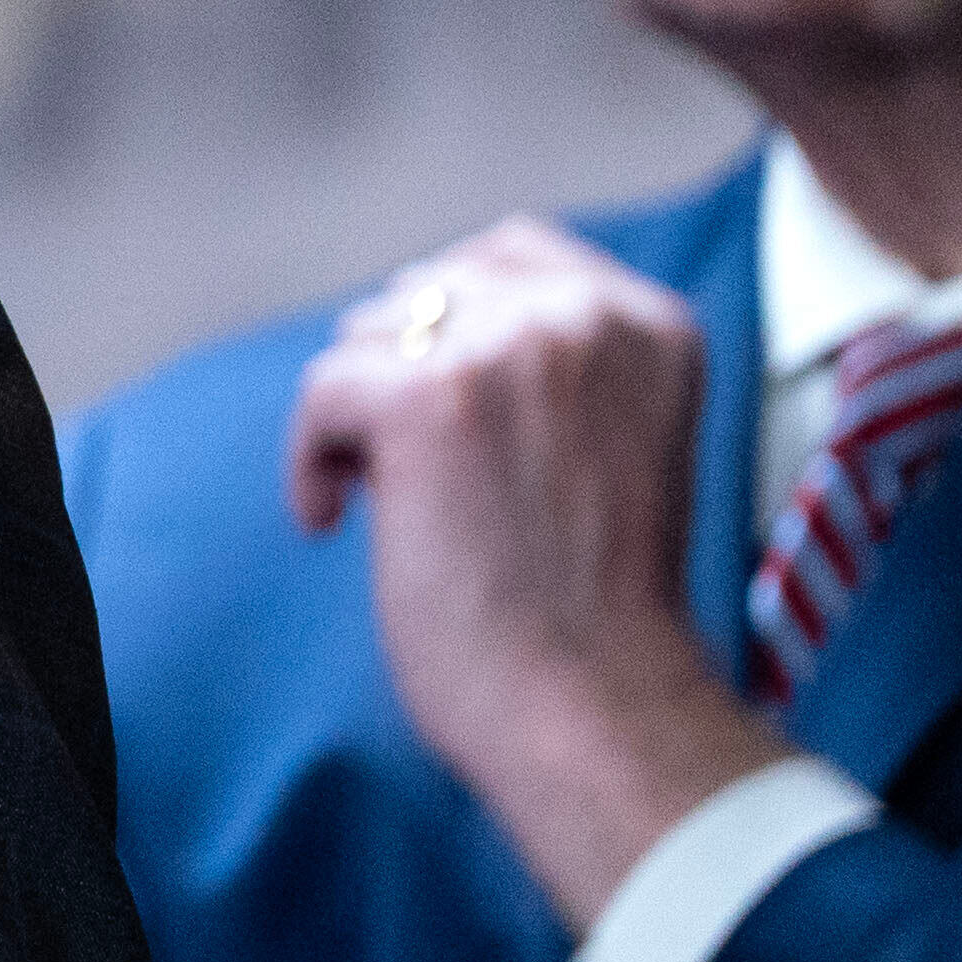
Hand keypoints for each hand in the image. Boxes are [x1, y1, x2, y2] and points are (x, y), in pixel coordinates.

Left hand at [285, 219, 777, 928]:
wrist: (600, 708)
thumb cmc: (596, 612)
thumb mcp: (612, 447)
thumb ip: (552, 372)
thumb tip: (407, 311)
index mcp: (652, 325)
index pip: (513, 253)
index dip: (451, 317)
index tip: (436, 399)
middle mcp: (587, 316)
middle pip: (429, 290)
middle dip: (399, 372)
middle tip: (404, 473)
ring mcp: (508, 347)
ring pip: (370, 338)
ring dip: (356, 417)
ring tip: (379, 504)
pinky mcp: (428, 396)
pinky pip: (322, 391)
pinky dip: (309, 463)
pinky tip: (331, 523)